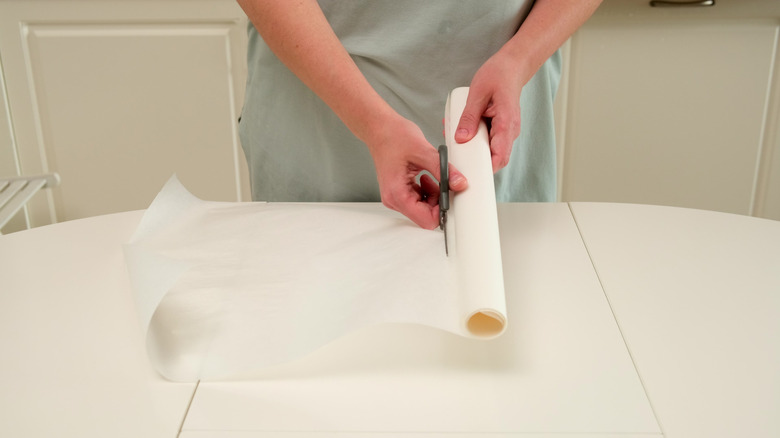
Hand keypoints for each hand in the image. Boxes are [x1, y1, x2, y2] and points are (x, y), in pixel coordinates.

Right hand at [366, 116, 467, 228]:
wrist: (380, 128)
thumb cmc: (393, 136)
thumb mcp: (424, 151)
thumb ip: (443, 170)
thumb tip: (459, 183)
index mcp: (397, 194)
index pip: (425, 220)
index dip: (442, 211)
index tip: (451, 196)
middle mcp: (393, 199)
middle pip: (425, 216)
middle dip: (439, 201)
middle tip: (444, 181)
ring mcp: (395, 197)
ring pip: (423, 209)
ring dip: (434, 194)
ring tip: (431, 174)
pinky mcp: (399, 192)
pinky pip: (418, 200)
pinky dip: (428, 190)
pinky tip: (426, 175)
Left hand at [455, 51, 523, 171]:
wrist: (512, 67)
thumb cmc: (498, 75)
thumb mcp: (478, 93)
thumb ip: (469, 117)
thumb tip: (460, 138)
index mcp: (506, 123)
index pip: (500, 156)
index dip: (487, 169)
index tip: (472, 174)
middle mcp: (509, 131)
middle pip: (495, 158)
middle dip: (475, 161)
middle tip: (456, 158)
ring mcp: (506, 130)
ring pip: (490, 150)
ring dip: (473, 149)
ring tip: (453, 139)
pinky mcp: (500, 128)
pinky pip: (488, 140)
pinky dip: (475, 140)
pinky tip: (461, 131)